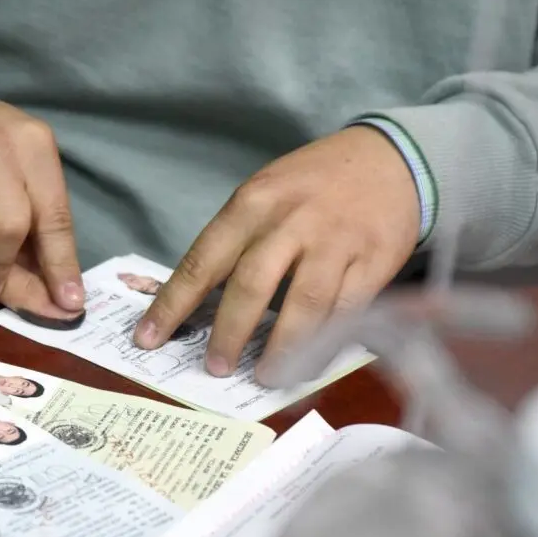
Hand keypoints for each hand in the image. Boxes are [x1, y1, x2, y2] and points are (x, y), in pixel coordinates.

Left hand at [134, 126, 420, 382]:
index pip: (202, 260)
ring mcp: (334, 241)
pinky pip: (345, 312)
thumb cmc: (313, 186)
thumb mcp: (265, 194)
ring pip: (303, 305)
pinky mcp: (373, 262)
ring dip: (281, 348)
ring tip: (266, 376)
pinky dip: (324, 345)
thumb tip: (198, 305)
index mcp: (252, 203)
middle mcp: (290, 221)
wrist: (389, 160)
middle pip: (251, 285)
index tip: (147, 338)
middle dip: (228, 333)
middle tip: (214, 367)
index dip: (173, 304)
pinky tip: (308, 365)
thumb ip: (236, 242)